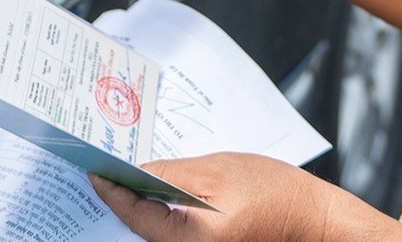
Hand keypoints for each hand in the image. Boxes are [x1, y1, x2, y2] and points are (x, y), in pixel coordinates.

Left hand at [90, 155, 349, 241]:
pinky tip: (152, 189)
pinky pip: (168, 230)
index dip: (109, 188)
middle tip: (100, 166)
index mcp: (187, 240)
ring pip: (152, 229)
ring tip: (123, 173)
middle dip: (120, 195)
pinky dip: (156, 211)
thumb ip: (171, 175)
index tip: (91, 167)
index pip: (134, 215)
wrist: (310, 220)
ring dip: (137, 203)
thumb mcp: (218, 173)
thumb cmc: (274, 194)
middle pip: (138, 226)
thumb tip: (133, 171)